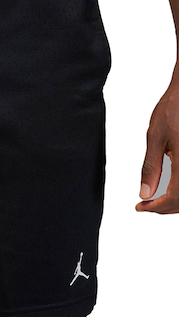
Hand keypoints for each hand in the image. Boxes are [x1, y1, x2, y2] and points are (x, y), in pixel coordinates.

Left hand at [136, 81, 178, 213]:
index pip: (175, 199)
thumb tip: (145, 193)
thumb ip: (151, 168)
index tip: (141, 207)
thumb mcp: (156, 138)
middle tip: (148, 206)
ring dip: (178, 202)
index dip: (157, 208)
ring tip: (159, 199)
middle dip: (167, 208)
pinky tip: (174, 188)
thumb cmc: (174, 107)